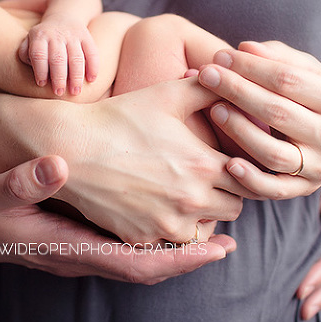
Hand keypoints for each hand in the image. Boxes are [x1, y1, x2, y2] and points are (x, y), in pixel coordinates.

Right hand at [0, 155, 235, 283]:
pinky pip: (119, 239)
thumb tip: (56, 166)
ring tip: (209, 218)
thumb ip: (20, 180)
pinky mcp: (69, 232)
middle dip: (189, 253)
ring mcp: (74, 246)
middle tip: (231, 234)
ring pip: (136, 253)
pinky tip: (160, 207)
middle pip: (147, 263)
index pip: (136, 264)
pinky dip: (147, 231)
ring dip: (173, 241)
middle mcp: (78, 253)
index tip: (219, 251)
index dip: (180, 260)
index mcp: (68, 247)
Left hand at [19, 15, 99, 95]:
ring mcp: (73, 35)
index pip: (38, 54)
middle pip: (58, 58)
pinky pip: (92, 52)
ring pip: (76, 57)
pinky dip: (93, 67)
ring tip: (75, 91)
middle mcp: (56, 34)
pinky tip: (91, 80)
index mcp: (39, 36)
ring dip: (76, 77)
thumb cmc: (42, 39)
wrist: (63, 17)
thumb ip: (24, 53)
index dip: (40, 70)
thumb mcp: (28, 41)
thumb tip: (30, 66)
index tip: (41, 84)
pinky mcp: (86, 36)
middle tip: (59, 92)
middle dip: (59, 77)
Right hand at [54, 76, 253, 244]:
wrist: (71, 146)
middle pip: (233, 209)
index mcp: (203, 165)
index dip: (241, 170)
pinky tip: (157, 204)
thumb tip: (235, 80)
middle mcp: (190, 200)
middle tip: (207, 177)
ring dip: (202, 215)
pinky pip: (171, 242)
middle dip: (227, 194)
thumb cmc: (120, 116)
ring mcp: (165, 224)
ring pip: (205, 230)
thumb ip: (209, 88)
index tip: (227, 161)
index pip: (249, 179)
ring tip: (184, 192)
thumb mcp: (167, 94)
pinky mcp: (141, 238)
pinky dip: (170, 227)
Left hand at [200, 40, 320, 197]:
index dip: (251, 66)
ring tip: (214, 109)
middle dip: (237, 91)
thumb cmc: (312, 95)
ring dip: (240, 131)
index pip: (288, 79)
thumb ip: (277, 56)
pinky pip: (274, 189)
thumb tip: (244, 48)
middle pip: (278, 112)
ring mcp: (319, 166)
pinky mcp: (303, 189)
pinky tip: (228, 163)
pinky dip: (250, 179)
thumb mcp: (307, 70)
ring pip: (274, 153)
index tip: (219, 56)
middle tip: (206, 75)